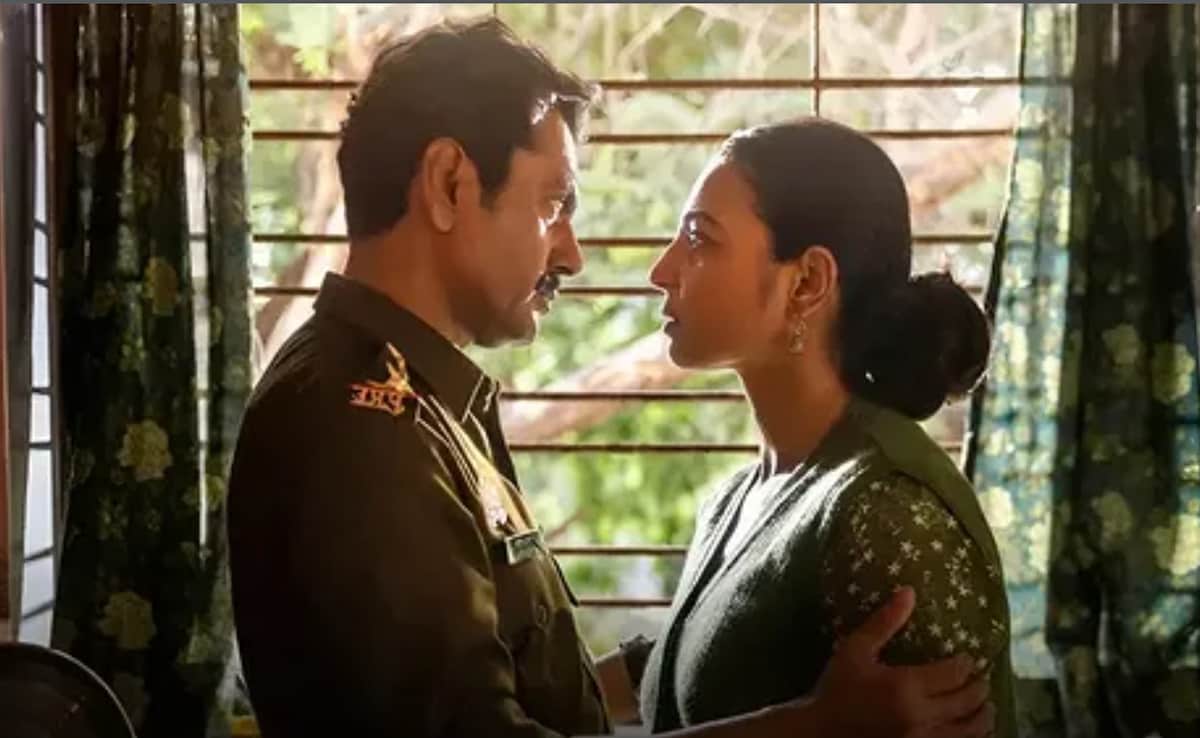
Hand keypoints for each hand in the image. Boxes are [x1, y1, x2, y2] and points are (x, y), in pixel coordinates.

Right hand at [807, 587, 993, 737]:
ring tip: (985, 706)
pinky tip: (971, 731)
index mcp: (905, 686)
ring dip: (983, 715)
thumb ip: (884, 622)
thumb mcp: (855, 650)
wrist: (821, 732)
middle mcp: (921, 715)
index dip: (967, 663)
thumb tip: (909, 592)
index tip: (969, 658)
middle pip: (968, 700)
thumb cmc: (837, 688)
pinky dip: (972, 737)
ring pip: (970, 730)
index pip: (954, 673)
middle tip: (981, 677)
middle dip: (979, 686)